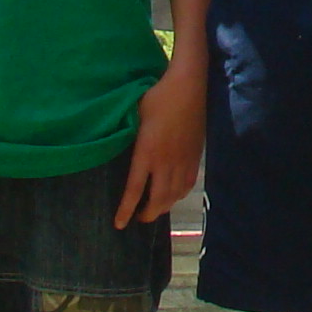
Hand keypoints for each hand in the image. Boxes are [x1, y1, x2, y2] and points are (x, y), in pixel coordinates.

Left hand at [116, 56, 205, 227]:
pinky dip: (179, 195)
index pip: (134, 189)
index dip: (126, 209)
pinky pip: (187, 184)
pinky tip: (173, 195)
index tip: (120, 224)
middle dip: (147, 213)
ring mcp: (183, 160)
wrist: (190, 86)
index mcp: (147, 151)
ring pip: (174, 195)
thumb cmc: (158, 96)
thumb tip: (117, 143)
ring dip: (164, 206)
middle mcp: (166, 161)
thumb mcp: (135, 115)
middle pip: (158, 199)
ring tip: (154, 209)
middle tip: (138, 217)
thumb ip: (128, 133)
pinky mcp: (195, 155)